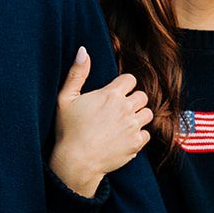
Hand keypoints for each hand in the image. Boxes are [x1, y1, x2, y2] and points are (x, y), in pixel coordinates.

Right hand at [49, 48, 152, 196]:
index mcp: (110, 95)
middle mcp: (125, 108)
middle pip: (142, 96)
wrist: (75, 162)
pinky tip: (124, 137)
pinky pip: (146, 134)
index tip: (115, 94)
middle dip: (132, 100)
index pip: (130, 79)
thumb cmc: (68, 130)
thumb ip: (76, 73)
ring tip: (123, 123)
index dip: (123, 85)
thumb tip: (83, 50)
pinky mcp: (136, 143)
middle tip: (118, 110)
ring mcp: (132, 127)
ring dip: (138, 116)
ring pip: (148, 114)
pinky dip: (138, 135)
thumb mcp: (65, 98)